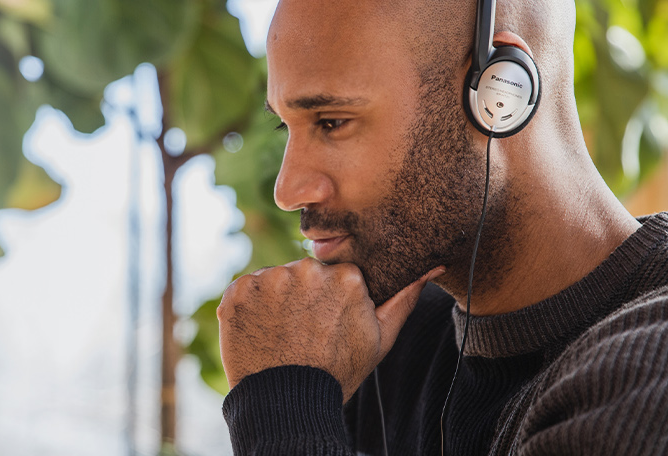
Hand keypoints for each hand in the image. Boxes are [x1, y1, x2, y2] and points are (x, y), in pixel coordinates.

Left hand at [216, 258, 444, 399]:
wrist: (287, 402)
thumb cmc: (338, 371)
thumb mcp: (380, 339)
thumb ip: (403, 299)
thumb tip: (429, 267)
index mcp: (346, 276)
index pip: (335, 274)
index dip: (330, 299)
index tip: (326, 322)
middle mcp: (307, 270)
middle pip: (303, 274)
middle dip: (302, 296)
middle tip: (302, 331)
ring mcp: (269, 280)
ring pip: (274, 280)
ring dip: (275, 300)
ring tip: (281, 334)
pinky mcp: (238, 291)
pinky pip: (245, 289)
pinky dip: (249, 307)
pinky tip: (260, 331)